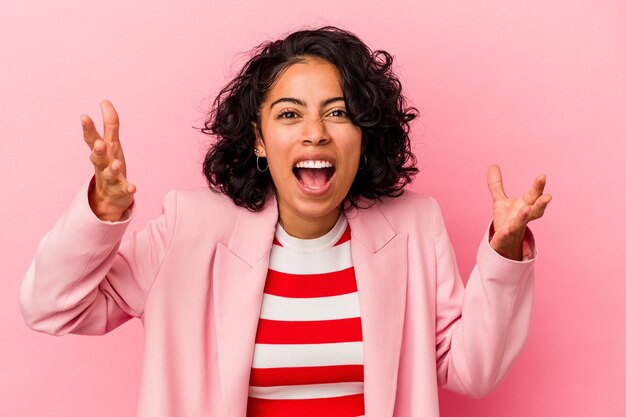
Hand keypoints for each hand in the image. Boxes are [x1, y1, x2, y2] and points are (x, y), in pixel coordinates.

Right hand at [81, 100, 135, 220]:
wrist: (109, 197)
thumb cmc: (109, 164)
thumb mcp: (111, 144)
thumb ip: (109, 125)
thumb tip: (105, 102)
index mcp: (100, 152)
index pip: (92, 139)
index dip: (88, 128)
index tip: (84, 117)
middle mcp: (103, 165)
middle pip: (98, 157)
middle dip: (98, 150)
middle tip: (99, 144)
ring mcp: (111, 179)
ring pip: (110, 174)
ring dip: (112, 169)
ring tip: (117, 164)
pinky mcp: (120, 191)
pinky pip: (124, 190)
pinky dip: (127, 188)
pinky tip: (133, 188)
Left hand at [487, 164, 551, 260]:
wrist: (504, 244)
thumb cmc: (506, 220)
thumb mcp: (500, 201)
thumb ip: (496, 185)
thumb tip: (493, 165)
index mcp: (524, 206)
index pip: (534, 195)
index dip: (538, 187)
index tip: (542, 176)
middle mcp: (523, 217)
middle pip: (534, 210)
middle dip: (541, 203)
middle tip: (548, 196)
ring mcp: (515, 228)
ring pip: (522, 223)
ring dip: (525, 216)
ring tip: (526, 209)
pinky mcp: (504, 238)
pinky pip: (505, 236)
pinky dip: (506, 233)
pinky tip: (505, 230)